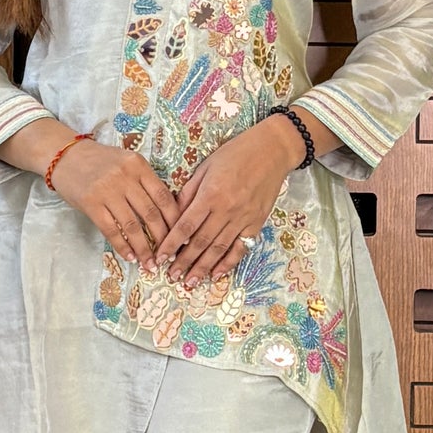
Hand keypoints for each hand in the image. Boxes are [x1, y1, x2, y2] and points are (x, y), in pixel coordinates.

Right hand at [51, 140, 180, 267]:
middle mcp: (125, 177)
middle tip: (168, 256)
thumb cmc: (100, 161)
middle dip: (163, 239)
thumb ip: (145, 182)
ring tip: (149, 263)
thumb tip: (166, 214)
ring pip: (132, 226)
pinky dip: (123, 246)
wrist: (65, 156)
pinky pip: (111, 230)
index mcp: (139, 166)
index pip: (164, 197)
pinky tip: (130, 257)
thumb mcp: (127, 163)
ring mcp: (107, 191)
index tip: (181, 237)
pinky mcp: (91, 203)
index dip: (175, 220)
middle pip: (151, 214)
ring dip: (143, 248)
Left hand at [155, 118, 302, 286]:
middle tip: (171, 277)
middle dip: (184, 262)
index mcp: (210, 194)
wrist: (272, 151)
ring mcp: (243, 218)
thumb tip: (174, 214)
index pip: (185, 226)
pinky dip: (228, 263)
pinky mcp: (256, 223)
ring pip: (219, 249)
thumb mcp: (206, 167)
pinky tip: (216, 274)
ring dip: (203, 268)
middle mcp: (226, 210)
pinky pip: (240, 248)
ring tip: (190, 282)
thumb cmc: (236, 154)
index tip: (160, 258)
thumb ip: (189, 192)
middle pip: (200, 242)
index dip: (171, 245)